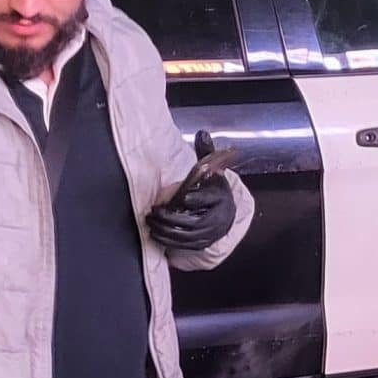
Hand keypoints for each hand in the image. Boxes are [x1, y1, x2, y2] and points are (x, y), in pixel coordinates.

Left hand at [148, 130, 237, 250]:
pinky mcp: (202, 243)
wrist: (226, 212)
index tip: (176, 198)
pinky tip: (155, 234)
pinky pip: (183, 245)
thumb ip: (206, 152)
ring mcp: (209, 233)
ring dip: (165, 230)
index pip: (204, 199)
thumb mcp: (213, 170)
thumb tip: (202, 133)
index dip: (190, 199)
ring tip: (150, 222)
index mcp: (219, 198)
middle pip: (191, 221)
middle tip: (153, 211)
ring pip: (185, 235)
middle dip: (169, 217)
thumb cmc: (215, 189)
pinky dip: (168, 241)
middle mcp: (217, 218)